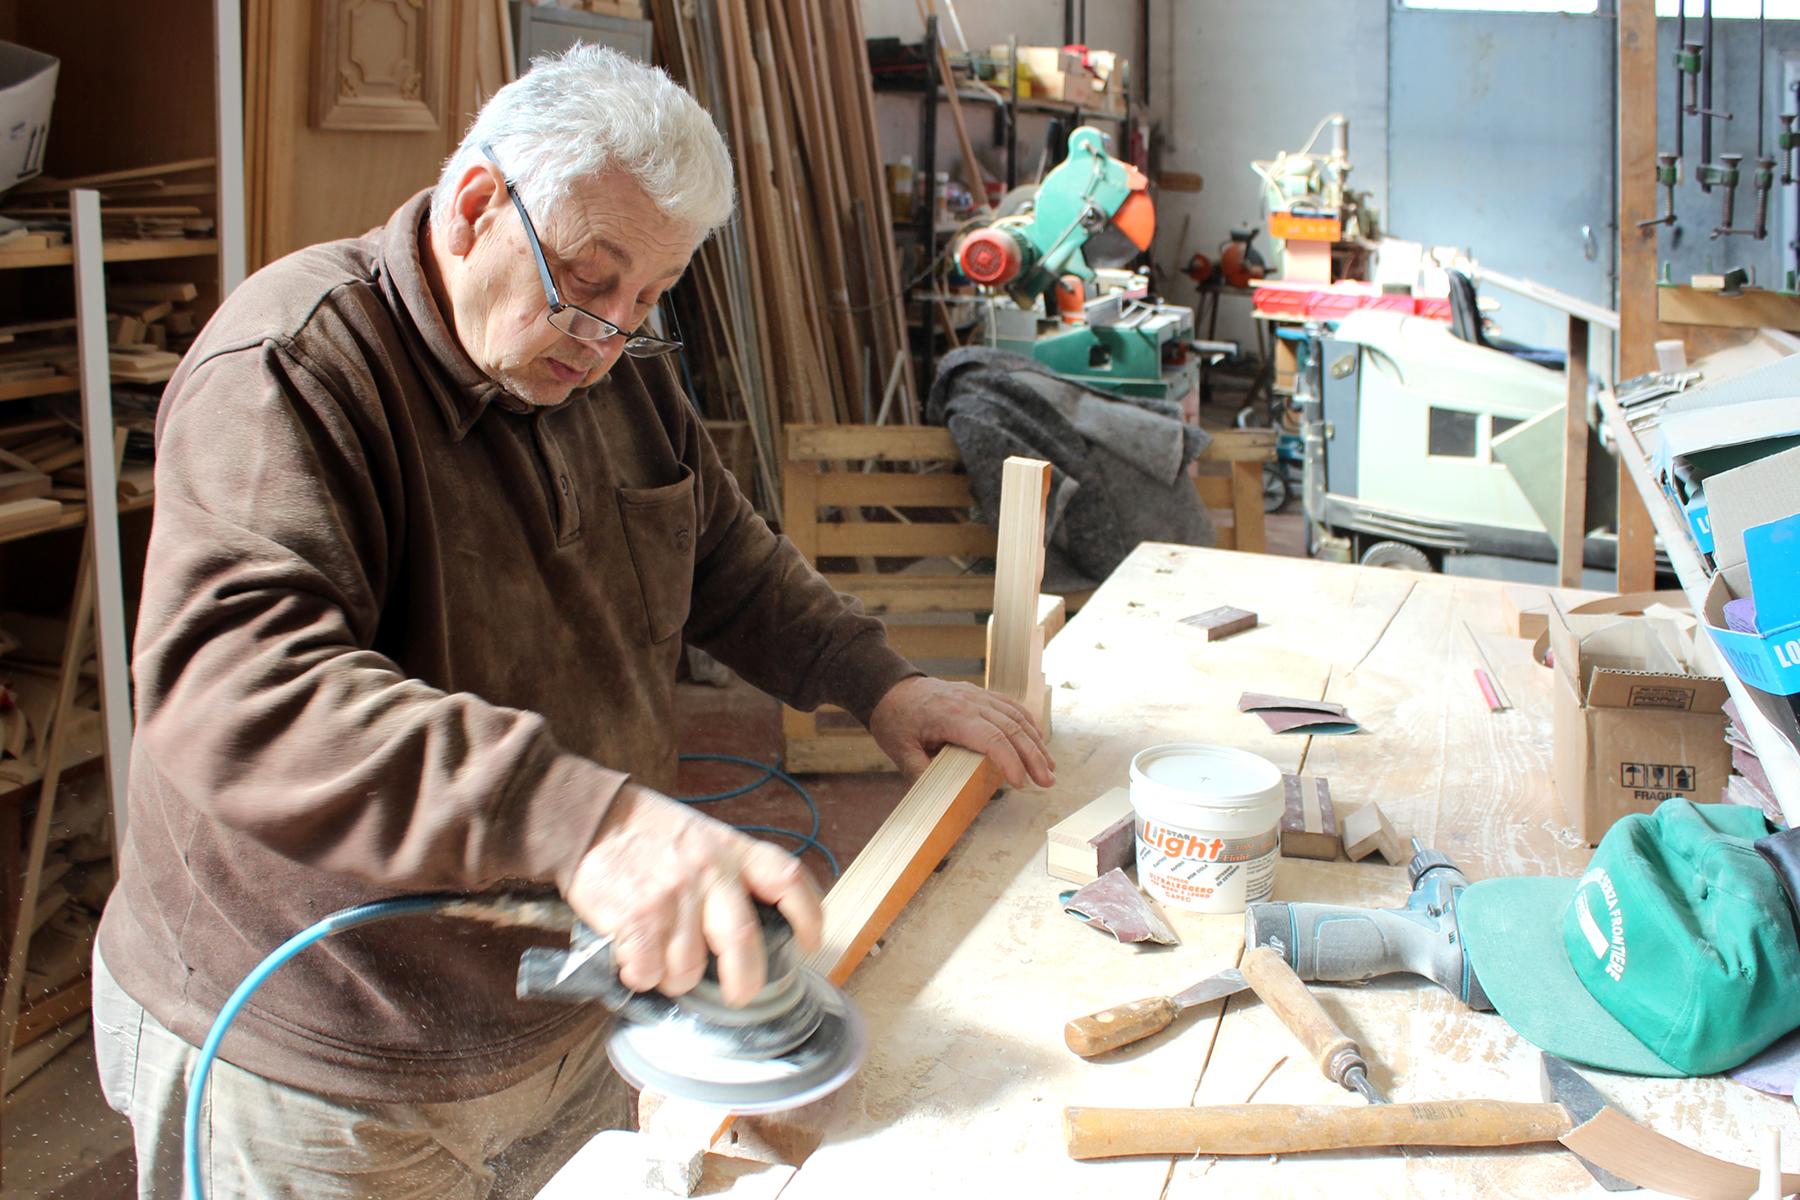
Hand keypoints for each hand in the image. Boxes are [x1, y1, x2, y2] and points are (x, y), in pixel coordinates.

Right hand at [564, 784, 822, 1005]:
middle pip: (744, 942)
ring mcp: (674, 895)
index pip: (788, 879)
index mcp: (733, 850)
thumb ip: (731, 874)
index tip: (811, 943)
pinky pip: (648, 972)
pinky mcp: (637, 916)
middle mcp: (710, 872)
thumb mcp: (704, 838)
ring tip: (661, 961)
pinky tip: (634, 959)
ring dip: (675, 978)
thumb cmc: (650, 834)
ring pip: (688, 968)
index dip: (808, 916)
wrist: (591, 817)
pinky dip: (641, 976)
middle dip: (744, 981)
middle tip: (738, 994)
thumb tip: (752, 932)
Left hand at [868, 676, 1055, 788]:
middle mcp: (970, 702)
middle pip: (1011, 728)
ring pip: (1015, 717)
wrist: (890, 688)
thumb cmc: (895, 720)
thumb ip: (921, 773)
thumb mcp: (900, 751)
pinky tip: (1038, 740)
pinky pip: (1010, 706)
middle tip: (1047, 782)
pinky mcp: (980, 695)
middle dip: (1033, 756)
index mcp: (951, 716)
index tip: (1020, 783)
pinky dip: (1027, 723)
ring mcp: (977, 696)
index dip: (1010, 760)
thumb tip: (939, 800)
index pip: (991, 738)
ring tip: (1049, 768)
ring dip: (1035, 742)